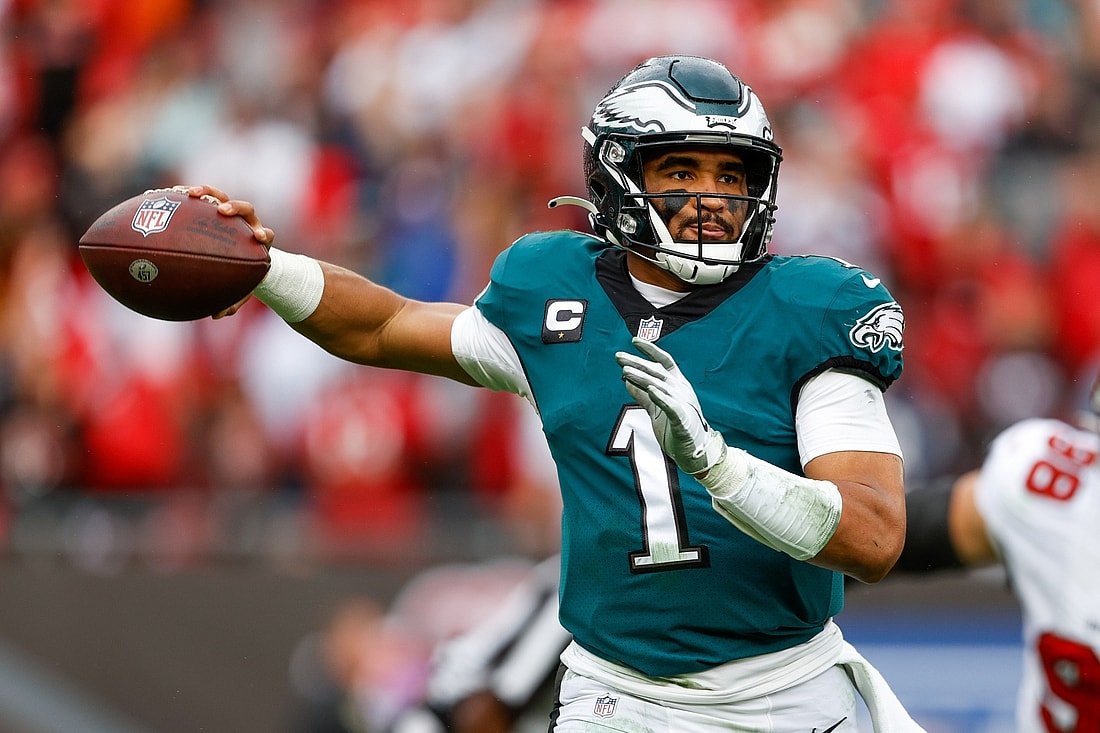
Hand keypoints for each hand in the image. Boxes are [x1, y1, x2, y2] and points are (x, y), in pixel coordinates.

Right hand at [179, 185, 275, 318]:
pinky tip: (162, 195)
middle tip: (222, 211)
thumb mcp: (240, 290)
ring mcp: (229, 213)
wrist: (242, 255)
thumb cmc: (242, 274)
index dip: (264, 234)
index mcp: (257, 242)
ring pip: (220, 196)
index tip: (260, 237)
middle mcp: (246, 223)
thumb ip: (232, 302)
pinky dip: (183, 196)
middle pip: (246, 209)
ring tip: (188, 194)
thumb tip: (216, 316)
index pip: (266, 234)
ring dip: (206, 192)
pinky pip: (199, 199)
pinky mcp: (212, 207)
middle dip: (235, 207)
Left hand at [615, 337, 725, 474]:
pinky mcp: (682, 420)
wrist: (695, 451)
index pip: (664, 362)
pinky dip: (661, 397)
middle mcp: (681, 390)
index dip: (650, 350)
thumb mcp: (656, 408)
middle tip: (618, 356)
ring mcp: (683, 403)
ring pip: (660, 386)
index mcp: (677, 385)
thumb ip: (643, 395)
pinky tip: (650, 390)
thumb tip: (626, 381)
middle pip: (657, 372)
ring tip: (626, 371)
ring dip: (643, 378)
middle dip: (637, 363)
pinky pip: (671, 406)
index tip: (634, 340)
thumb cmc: (677, 427)